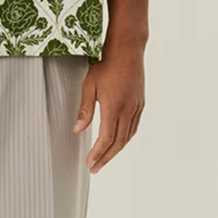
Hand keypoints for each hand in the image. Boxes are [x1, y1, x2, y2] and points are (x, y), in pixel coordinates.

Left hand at [74, 41, 144, 173]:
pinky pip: (133, 127)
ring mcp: (136, 108)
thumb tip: (77, 130)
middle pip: (118, 143)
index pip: (106, 138)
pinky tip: (118, 142)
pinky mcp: (140, 104)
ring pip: (127, 137)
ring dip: (116, 150)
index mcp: (114, 107)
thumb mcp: (89, 86)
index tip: (90, 163)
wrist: (127, 50)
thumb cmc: (106, 65)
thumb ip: (84, 110)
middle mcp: (128, 110)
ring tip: (104, 158)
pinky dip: (125, 139)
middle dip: (106, 157)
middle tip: (95, 168)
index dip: (98, 153)